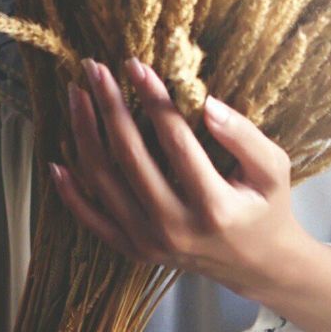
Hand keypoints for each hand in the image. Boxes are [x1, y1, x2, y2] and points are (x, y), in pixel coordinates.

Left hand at [51, 58, 314, 301]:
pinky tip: (57, 160)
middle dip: (109, 106)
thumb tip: (207, 104)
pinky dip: (71, 192)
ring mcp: (150, 243)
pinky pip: (93, 220)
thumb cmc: (267, 208)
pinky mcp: (135, 251)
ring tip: (77, 96)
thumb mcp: (273, 169)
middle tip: (95, 69)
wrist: (258, 266)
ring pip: (104, 182)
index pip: (175, 140)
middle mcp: (175, 227)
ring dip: (85, 134)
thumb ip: (244, 136)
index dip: (153, 99)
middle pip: (129, 157)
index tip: (136, 65)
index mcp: (213, 206)